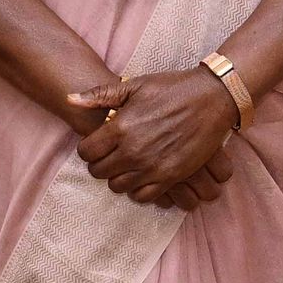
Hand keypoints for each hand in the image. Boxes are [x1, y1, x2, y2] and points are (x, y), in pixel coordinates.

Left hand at [69, 70, 237, 205]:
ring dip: (119, 177)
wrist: (212, 98)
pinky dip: (138, 189)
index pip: (86, 152)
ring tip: (127, 165)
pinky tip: (142, 175)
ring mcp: (152, 166)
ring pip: (118, 186)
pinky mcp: (170, 177)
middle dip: (101, 163)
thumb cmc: (172, 89)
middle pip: (99, 172)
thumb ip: (100, 95)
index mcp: (120, 127)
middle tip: (111, 154)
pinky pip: (143, 196)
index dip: (88, 149)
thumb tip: (69, 99)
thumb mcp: (135, 86)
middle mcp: (133, 151)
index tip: (97, 144)